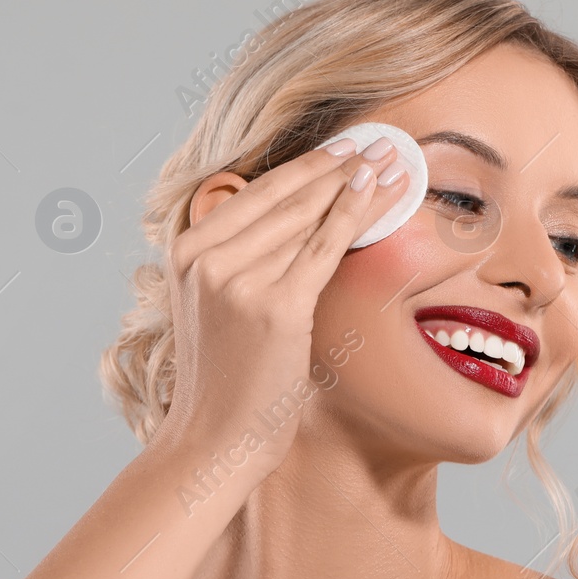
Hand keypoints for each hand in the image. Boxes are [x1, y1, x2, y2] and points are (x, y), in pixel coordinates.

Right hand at [152, 135, 412, 479]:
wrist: (215, 437)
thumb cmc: (227, 377)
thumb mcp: (217, 305)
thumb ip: (241, 260)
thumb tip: (298, 221)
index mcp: (185, 249)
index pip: (256, 194)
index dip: (305, 166)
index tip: (342, 147)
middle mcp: (205, 257)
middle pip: (284, 196)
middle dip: (336, 165)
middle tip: (378, 141)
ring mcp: (237, 280)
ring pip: (308, 216)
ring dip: (356, 183)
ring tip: (392, 160)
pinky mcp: (274, 306)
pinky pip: (324, 248)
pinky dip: (356, 215)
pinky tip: (379, 191)